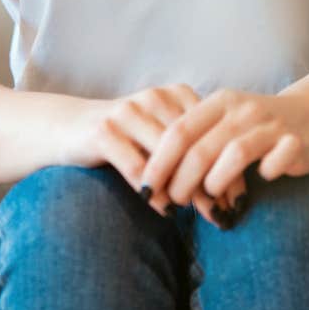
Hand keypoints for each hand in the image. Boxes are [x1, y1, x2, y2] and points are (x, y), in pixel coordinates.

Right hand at [59, 83, 233, 221]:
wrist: (67, 128)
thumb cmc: (125, 139)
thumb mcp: (162, 138)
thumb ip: (192, 154)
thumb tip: (231, 195)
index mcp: (176, 94)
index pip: (213, 131)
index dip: (229, 165)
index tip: (240, 199)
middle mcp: (155, 97)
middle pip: (194, 144)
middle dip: (212, 181)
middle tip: (224, 213)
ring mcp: (128, 112)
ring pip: (168, 155)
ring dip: (185, 189)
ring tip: (200, 215)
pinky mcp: (104, 132)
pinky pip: (137, 167)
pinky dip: (154, 192)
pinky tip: (164, 210)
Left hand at [143, 89, 308, 227]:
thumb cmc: (256, 126)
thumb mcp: (223, 124)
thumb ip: (194, 144)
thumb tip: (156, 181)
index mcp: (221, 103)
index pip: (179, 131)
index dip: (159, 162)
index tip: (147, 188)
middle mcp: (244, 110)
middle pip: (201, 149)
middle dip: (181, 181)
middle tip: (174, 203)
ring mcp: (272, 126)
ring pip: (234, 155)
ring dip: (215, 183)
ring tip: (208, 197)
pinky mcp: (296, 142)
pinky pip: (275, 162)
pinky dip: (264, 174)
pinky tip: (260, 180)